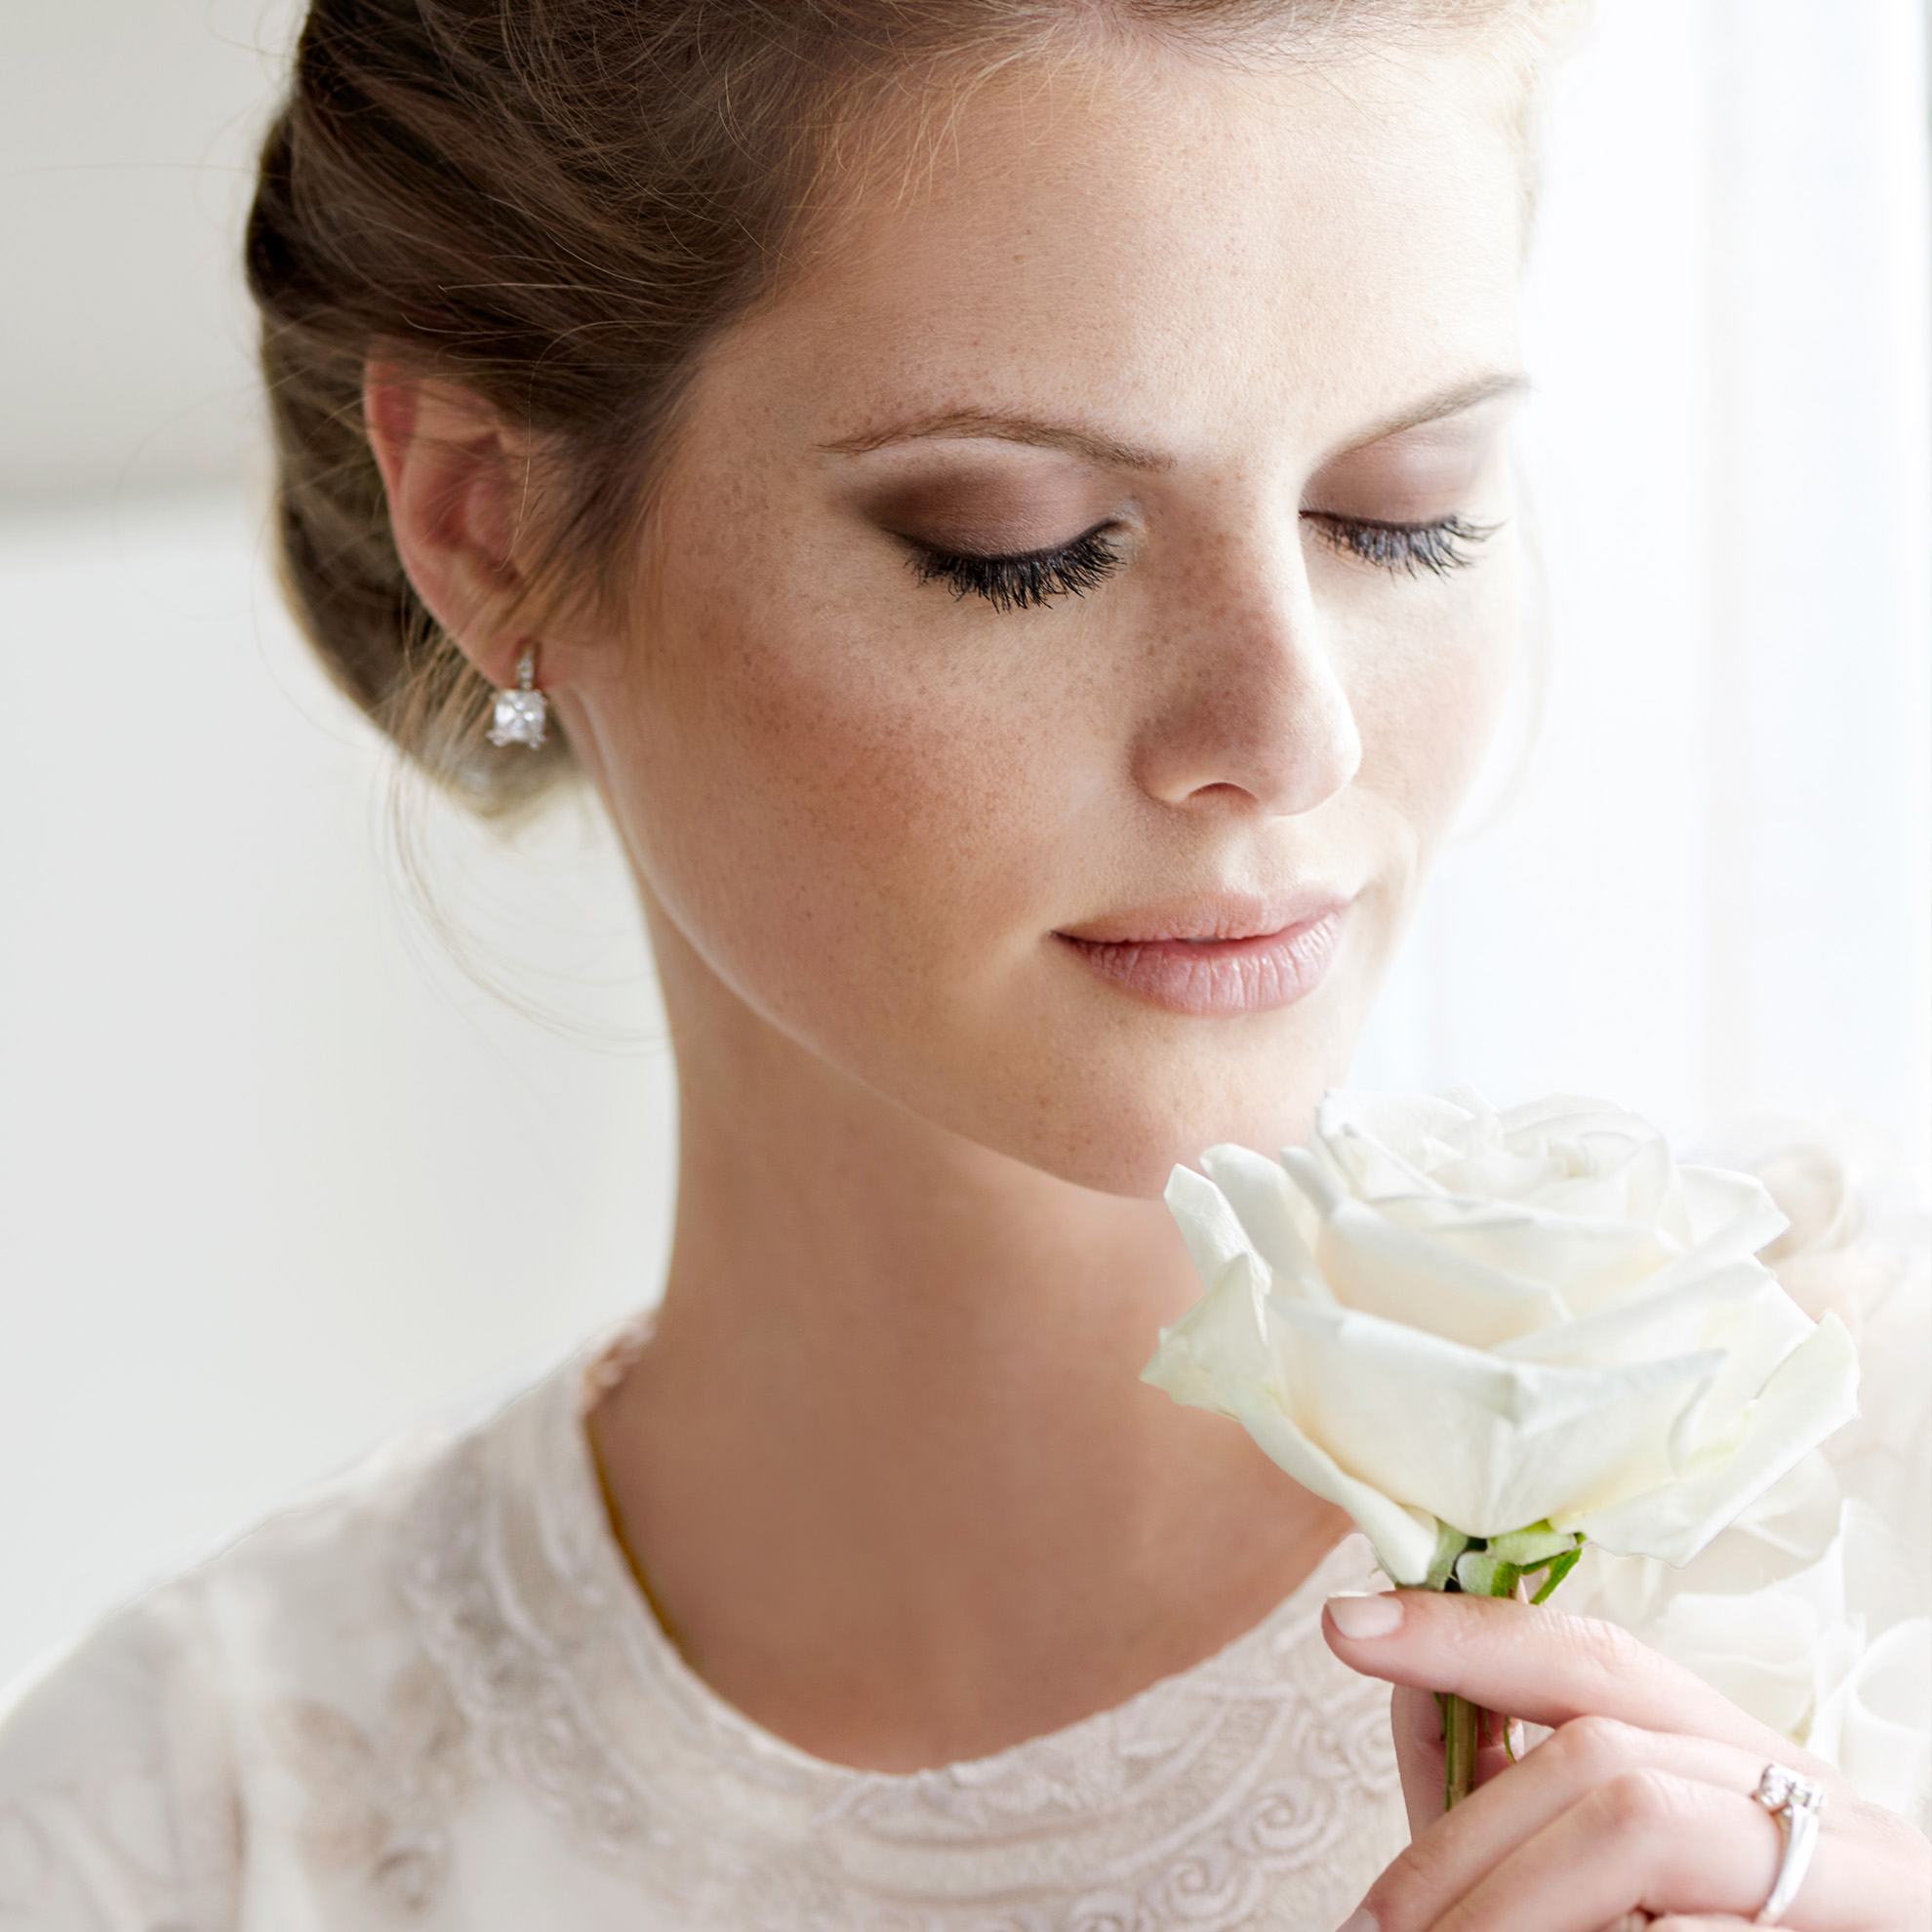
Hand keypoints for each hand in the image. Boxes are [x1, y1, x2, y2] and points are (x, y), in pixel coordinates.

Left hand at [1319, 1585, 1931, 1930]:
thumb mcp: (1596, 1861)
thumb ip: (1505, 1784)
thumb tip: (1403, 1679)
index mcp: (1746, 1763)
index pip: (1594, 1658)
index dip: (1465, 1632)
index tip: (1348, 1625)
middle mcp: (1820, 1800)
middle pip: (1600, 1750)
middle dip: (1464, 1841)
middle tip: (1374, 1926)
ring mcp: (1866, 1876)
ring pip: (1636, 1822)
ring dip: (1509, 1903)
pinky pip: (1700, 1930)